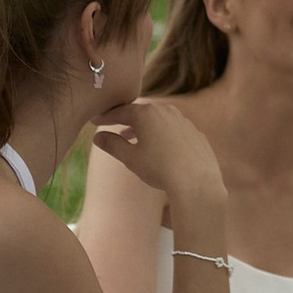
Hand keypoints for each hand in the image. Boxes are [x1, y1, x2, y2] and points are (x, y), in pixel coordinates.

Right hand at [89, 97, 226, 224]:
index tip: (95, 121)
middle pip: (141, 112)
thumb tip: (98, 137)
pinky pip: (174, 130)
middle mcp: (167, 111)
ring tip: (133, 138)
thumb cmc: (159, 168)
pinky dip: (163, 135)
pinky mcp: (196, 133)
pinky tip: (159, 148)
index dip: (107, 117)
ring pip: (159, 120)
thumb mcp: (130, 158)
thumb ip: (113, 145)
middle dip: (126, 120)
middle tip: (113, 125)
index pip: (121, 111)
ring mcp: (184, 121)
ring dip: (144, 127)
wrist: (196, 181)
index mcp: (147, 114)